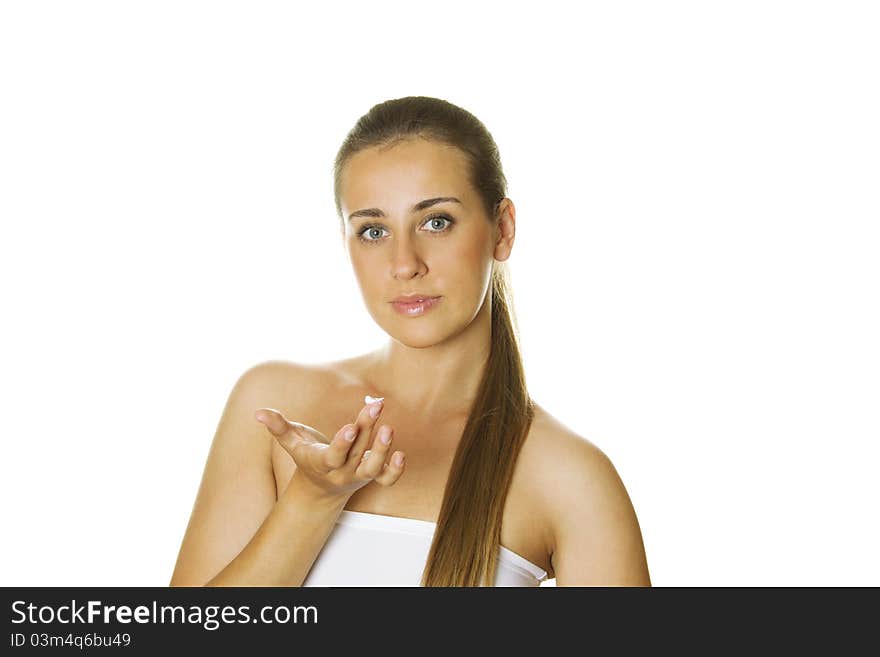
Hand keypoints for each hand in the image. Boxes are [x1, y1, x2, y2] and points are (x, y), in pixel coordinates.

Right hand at [254, 397, 405, 499]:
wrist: (321, 487)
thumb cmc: (306, 455)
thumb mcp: (292, 442)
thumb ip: (278, 427)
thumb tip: (259, 412)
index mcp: (321, 463)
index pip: (333, 456)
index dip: (343, 443)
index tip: (352, 427)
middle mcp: (342, 472)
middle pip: (356, 454)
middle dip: (367, 429)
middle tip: (375, 405)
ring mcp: (359, 476)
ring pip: (373, 469)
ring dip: (382, 449)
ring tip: (388, 427)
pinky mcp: (373, 477)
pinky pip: (387, 479)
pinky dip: (396, 470)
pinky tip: (401, 453)